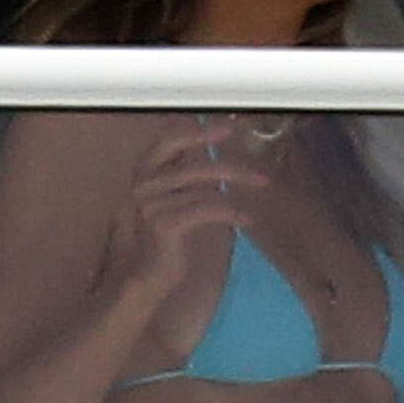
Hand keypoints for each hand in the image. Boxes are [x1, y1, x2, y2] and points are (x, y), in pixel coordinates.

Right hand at [106, 118, 268, 295]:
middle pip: (195, 164)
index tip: (228, 129)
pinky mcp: (163, 224)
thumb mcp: (175, 196)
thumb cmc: (165, 233)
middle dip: (231, 167)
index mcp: (145, 169)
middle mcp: (144, 182)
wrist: (145, 273)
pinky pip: (206, 209)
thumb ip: (187, 170)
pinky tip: (247, 218)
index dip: (200, 132)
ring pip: (204, 187)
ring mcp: (151, 203)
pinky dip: (232, 211)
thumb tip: (214, 146)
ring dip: (238, 190)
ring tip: (259, 192)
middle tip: (259, 174)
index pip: (171, 139)